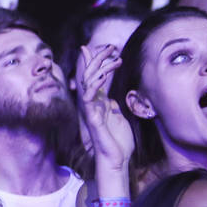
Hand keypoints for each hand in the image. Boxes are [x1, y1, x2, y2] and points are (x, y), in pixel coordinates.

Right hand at [78, 44, 131, 169]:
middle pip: (88, 75)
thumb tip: (112, 99)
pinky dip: (94, 85)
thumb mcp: (118, 119)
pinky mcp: (92, 118)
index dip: (91, 61)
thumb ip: (113, 107)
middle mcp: (92, 104)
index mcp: (98, 103)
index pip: (92, 78)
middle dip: (96, 58)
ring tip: (114, 57)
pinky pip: (89, 98)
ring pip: (87, 83)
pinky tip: (102, 75)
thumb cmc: (118, 142)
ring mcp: (90, 111)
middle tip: (109, 46)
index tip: (94, 46)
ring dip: (99, 67)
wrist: (116, 160)